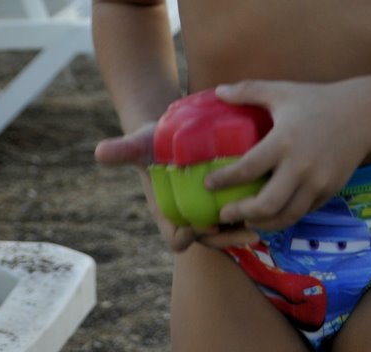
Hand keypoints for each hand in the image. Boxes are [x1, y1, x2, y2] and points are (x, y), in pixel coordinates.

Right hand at [95, 125, 257, 251]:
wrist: (173, 130)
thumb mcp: (140, 144)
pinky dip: (256, 209)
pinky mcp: (230, 198)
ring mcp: (212, 210)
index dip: (191, 237)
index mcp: (170, 216)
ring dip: (246, 226)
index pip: (180, 239)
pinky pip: (244, 211)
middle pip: (212, 238)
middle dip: (228, 238)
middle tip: (247, 230)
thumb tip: (99, 151)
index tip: (200, 226)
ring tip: (264, 219)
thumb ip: (122, 150)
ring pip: (231, 228)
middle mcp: (193, 217)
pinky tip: (271, 199)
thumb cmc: (154, 140)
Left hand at [204, 79, 370, 231]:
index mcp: (284, 141)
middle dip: (241, 213)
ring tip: (247, 219)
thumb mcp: (282, 91)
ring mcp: (317, 183)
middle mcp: (300, 167)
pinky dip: (284, 217)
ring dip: (263, 223)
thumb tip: (218, 91)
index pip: (248, 168)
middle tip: (224, 213)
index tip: (208, 184)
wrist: (361, 115)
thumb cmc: (316, 100)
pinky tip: (272, 214)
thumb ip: (249, 91)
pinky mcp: (329, 191)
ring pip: (286, 216)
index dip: (224, 180)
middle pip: (266, 205)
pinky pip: (303, 211)